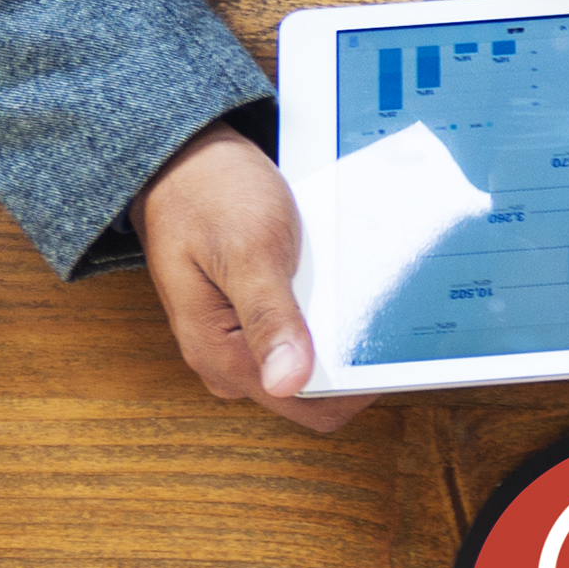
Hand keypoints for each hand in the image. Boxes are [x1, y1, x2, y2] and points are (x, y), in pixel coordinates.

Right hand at [137, 127, 345, 432]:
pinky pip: (300, 334)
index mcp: (218, 354)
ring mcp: (236, 340)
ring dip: (337, 336)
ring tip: (352, 295)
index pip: (309, 409)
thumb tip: (285, 382)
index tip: (386, 352)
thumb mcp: (247, 251)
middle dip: (346, 360)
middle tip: (370, 313)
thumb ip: (268, 318)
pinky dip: (324, 317)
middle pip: (313, 389)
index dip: (355, 390)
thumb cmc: (209, 194)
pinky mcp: (248, 320)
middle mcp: (225, 359)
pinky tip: (334, 287)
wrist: (182, 158)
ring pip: (309, 361)